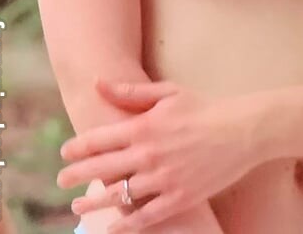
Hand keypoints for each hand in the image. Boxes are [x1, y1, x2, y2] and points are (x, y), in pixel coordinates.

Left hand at [57, 78, 264, 231]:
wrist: (242, 130)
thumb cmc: (204, 108)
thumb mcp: (168, 92)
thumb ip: (131, 92)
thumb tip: (99, 83)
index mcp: (144, 126)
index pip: (98, 140)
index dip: (77, 148)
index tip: (65, 153)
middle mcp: (148, 154)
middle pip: (101, 169)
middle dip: (76, 176)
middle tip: (61, 182)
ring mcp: (163, 179)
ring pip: (118, 197)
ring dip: (93, 202)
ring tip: (78, 206)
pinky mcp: (178, 198)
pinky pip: (145, 217)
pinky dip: (125, 225)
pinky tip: (112, 228)